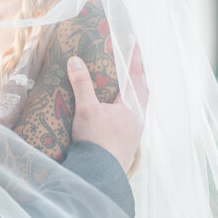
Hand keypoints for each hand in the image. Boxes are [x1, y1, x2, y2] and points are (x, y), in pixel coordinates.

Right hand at [68, 56, 144, 172]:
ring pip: (137, 105)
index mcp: (132, 107)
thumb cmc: (96, 142)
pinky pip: (131, 117)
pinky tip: (116, 111)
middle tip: (130, 62)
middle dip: (136, 75)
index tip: (133, 42)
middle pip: (141, 90)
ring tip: (123, 84)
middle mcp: (138, 118)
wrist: (100, 175)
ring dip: (132, 92)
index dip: (134, 58)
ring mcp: (134, 132)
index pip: (136, 75)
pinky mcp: (128, 142)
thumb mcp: (86, 109)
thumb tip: (75, 61)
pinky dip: (126, 107)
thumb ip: (82, 84)